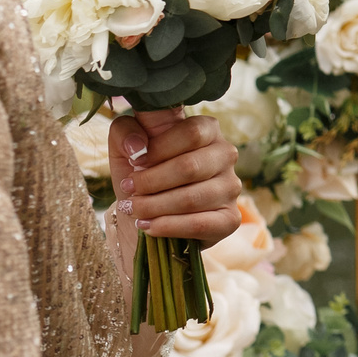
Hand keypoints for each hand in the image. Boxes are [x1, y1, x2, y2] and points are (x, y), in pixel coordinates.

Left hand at [109, 109, 241, 244]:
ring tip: (132, 209)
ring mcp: (231, 187)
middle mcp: (226, 155)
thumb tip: (137, 148)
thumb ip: (125, 132)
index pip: (191, 133)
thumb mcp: (125, 148)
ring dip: (154, 206)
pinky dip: (168, 227)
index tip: (133, 163)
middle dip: (151, 182)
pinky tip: (149, 226)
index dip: (159, 149)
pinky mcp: (230, 219)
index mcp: (208, 129)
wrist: (148, 215)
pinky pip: (200, 224)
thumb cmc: (141, 175)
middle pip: (190, 166)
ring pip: (192, 198)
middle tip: (128, 190)